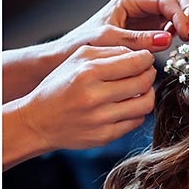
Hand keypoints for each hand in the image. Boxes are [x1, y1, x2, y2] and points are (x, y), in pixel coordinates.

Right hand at [12, 45, 155, 156]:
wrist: (38, 121)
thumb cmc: (58, 87)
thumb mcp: (77, 59)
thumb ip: (109, 52)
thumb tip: (139, 55)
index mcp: (88, 73)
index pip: (136, 62)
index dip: (146, 59)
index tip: (144, 59)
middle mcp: (95, 97)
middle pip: (144, 82)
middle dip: (149, 74)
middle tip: (145, 73)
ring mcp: (101, 120)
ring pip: (145, 104)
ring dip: (148, 94)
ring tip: (139, 90)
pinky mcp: (105, 136)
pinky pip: (136, 122)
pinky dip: (136, 112)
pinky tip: (127, 106)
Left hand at [58, 0, 188, 56]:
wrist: (67, 58)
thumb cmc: (81, 46)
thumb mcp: (107, 41)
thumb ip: (136, 40)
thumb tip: (166, 40)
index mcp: (130, 0)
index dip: (179, 14)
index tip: (184, 33)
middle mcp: (140, 5)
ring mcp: (146, 18)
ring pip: (177, 10)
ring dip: (185, 23)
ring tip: (184, 41)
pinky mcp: (148, 33)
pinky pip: (170, 28)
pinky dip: (177, 35)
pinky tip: (174, 48)